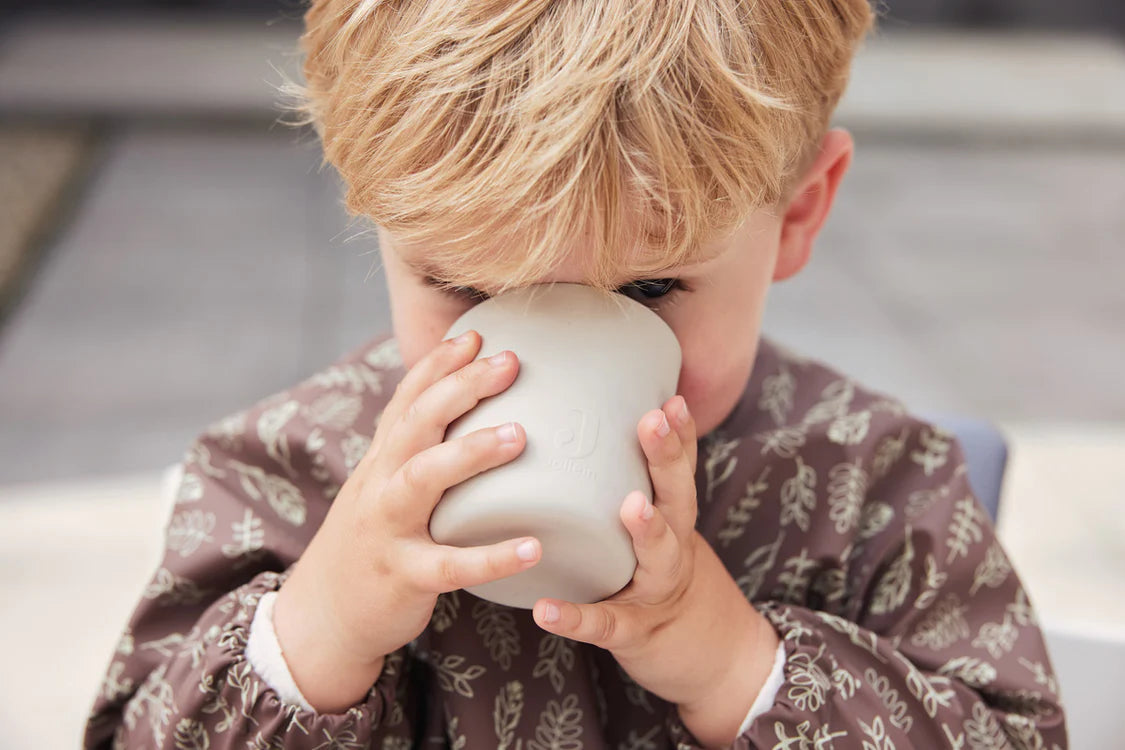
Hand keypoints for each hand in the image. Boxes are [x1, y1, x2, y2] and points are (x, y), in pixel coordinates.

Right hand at [274, 330, 541, 711]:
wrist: (322, 617)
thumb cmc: (371, 544)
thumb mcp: (383, 490)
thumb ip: (416, 454)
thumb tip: (464, 416)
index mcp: (381, 463)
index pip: (406, 400)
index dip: (437, 365)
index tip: (477, 334)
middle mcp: (380, 486)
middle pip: (415, 424)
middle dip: (459, 388)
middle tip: (509, 363)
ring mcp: (388, 529)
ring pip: (423, 480)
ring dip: (470, 453)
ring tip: (519, 435)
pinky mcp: (403, 576)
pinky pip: (449, 565)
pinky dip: (491, 558)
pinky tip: (532, 548)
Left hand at [530, 395, 778, 746]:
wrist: (713, 658)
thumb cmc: (664, 578)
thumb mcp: (662, 530)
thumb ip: (637, 488)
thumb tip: (584, 432)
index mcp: (674, 518)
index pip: (681, 467)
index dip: (681, 433)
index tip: (673, 397)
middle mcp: (674, 547)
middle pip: (677, 496)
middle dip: (667, 457)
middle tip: (653, 420)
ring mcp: (656, 590)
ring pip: (659, 554)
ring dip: (648, 529)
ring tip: (632, 506)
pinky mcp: (634, 632)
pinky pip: (605, 625)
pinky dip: (576, 618)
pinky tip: (546, 611)